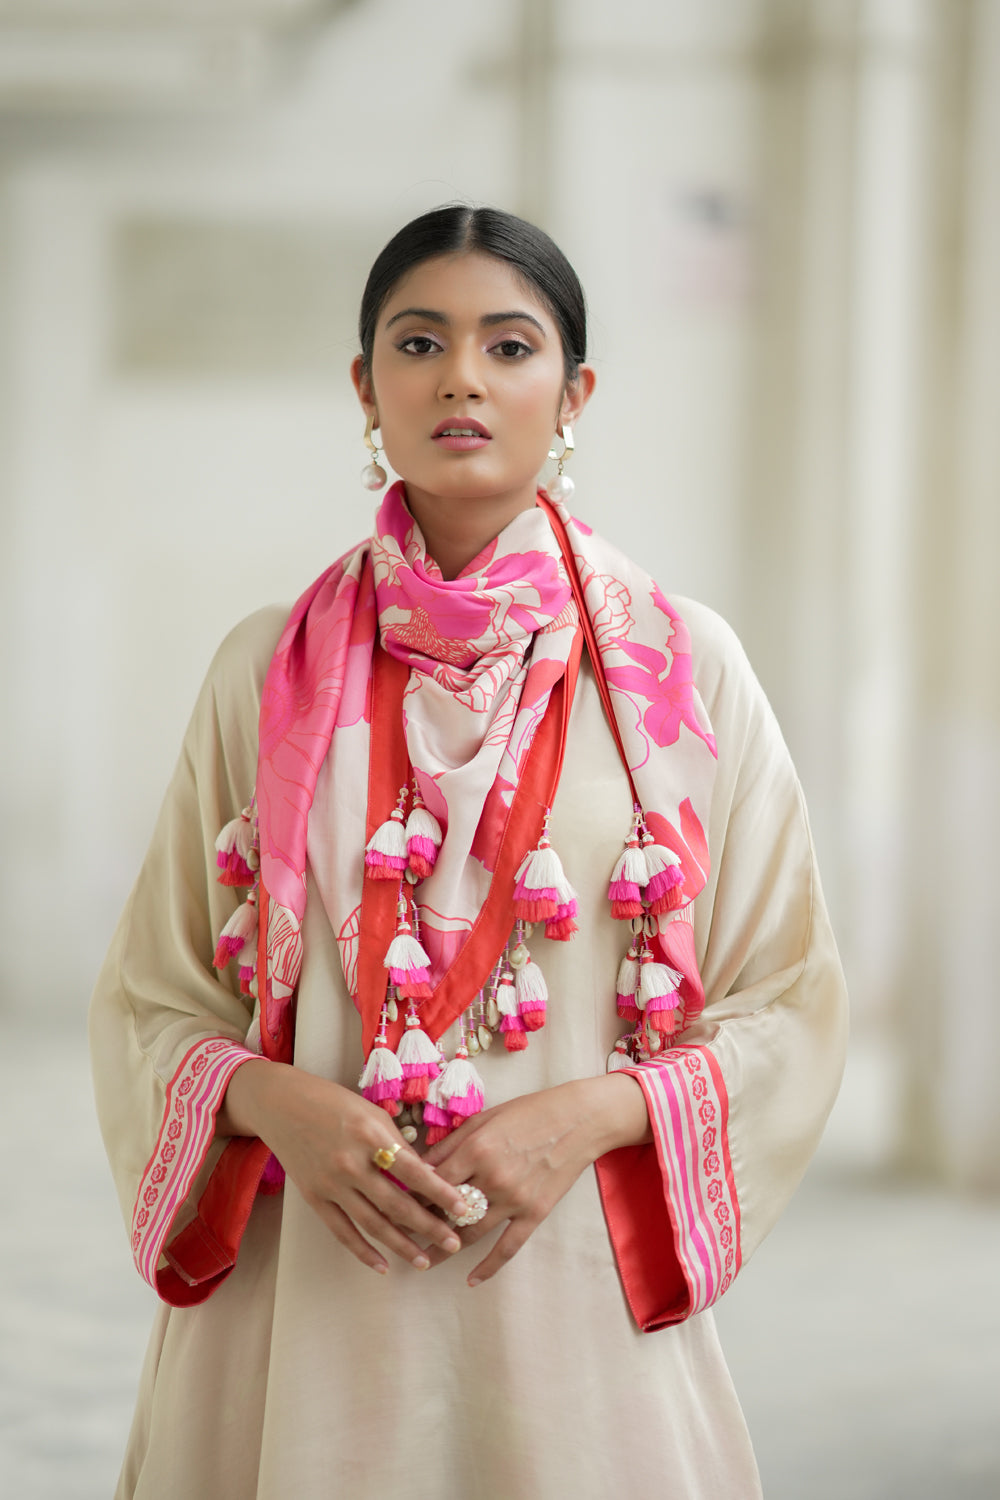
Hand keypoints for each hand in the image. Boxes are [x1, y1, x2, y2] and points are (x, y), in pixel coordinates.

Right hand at [219, 1060, 469, 1273]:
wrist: (282, 1104)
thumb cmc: (333, 1102)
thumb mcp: (371, 1113)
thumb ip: (397, 1145)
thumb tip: (428, 1177)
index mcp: (371, 1136)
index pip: (414, 1172)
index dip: (441, 1193)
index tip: (464, 1208)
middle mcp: (352, 1163)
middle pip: (397, 1204)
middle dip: (429, 1226)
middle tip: (454, 1243)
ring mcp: (331, 1183)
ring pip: (372, 1223)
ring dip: (401, 1245)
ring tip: (424, 1260)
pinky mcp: (314, 1197)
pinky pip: (342, 1231)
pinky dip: (362, 1251)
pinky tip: (382, 1265)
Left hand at [421, 1072, 650, 1284]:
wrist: (577, 1120)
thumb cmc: (528, 1112)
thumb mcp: (484, 1118)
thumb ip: (451, 1143)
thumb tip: (419, 1164)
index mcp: (476, 1149)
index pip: (432, 1181)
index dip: (412, 1193)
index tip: (397, 1203)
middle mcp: (492, 1178)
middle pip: (447, 1210)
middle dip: (423, 1223)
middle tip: (403, 1235)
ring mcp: (514, 1199)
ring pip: (470, 1233)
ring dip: (445, 1248)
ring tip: (423, 1260)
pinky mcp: (534, 1213)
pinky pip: (508, 1248)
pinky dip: (489, 1266)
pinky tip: (472, 1280)